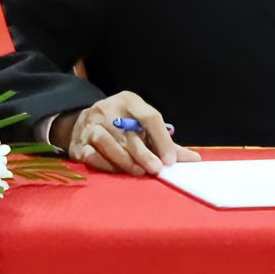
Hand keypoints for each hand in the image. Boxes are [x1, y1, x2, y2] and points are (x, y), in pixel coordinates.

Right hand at [51, 92, 200, 176]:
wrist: (83, 123)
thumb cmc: (122, 127)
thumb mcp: (143, 127)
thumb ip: (166, 143)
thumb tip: (195, 160)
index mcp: (128, 101)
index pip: (149, 116)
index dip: (162, 139)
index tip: (171, 160)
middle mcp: (107, 109)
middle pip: (128, 132)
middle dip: (143, 153)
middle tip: (156, 170)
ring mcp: (90, 125)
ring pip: (106, 142)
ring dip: (124, 159)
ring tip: (137, 172)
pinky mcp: (79, 143)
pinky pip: (92, 155)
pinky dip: (106, 165)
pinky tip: (117, 172)